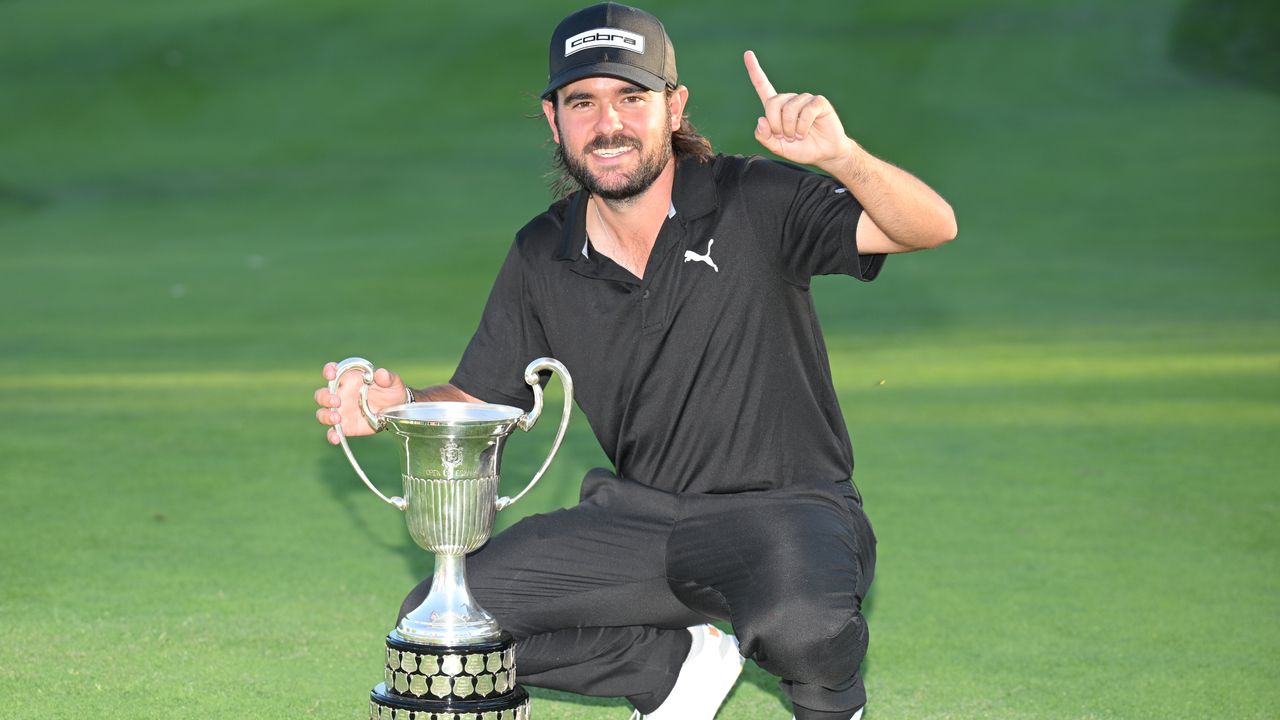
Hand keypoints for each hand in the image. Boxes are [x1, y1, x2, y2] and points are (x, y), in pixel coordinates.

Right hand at [313, 362, 407, 444]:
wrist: (397, 410)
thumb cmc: (391, 391)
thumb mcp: (393, 382)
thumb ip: (387, 377)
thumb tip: (380, 373)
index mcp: (350, 379)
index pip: (333, 371)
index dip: (328, 371)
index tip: (331, 374)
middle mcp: (341, 394)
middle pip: (322, 394)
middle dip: (325, 397)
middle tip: (337, 401)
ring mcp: (341, 411)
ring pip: (323, 413)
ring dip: (325, 415)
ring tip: (337, 418)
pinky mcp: (346, 426)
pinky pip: (333, 431)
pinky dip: (331, 435)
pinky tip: (336, 438)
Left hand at [744, 50, 854, 168]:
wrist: (824, 153)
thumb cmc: (802, 149)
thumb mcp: (778, 147)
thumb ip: (764, 137)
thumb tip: (761, 119)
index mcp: (777, 108)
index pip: (763, 86)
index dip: (754, 71)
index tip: (748, 53)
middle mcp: (790, 100)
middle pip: (772, 103)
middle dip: (775, 125)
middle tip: (785, 136)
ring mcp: (805, 99)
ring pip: (789, 109)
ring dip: (791, 128)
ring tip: (798, 136)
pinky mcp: (818, 102)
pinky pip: (806, 110)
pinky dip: (803, 126)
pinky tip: (805, 132)